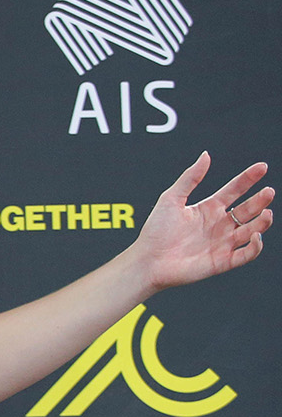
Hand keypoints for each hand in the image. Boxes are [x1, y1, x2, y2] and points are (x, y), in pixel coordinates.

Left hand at [130, 153, 272, 290]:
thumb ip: (190, 178)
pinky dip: (255, 246)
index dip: (248, 178)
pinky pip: (246, 254)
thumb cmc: (155, 231)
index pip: (234, 190)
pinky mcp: (222, 261)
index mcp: (208, 208)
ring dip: (262, 222)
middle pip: (247, 209)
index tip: (262, 167)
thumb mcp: (171, 199)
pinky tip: (255, 235)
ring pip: (251, 230)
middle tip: (268, 192)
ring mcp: (222, 243)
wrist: (147, 261)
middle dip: (260, 200)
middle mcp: (219, 225)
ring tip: (267, 212)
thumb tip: (206, 155)